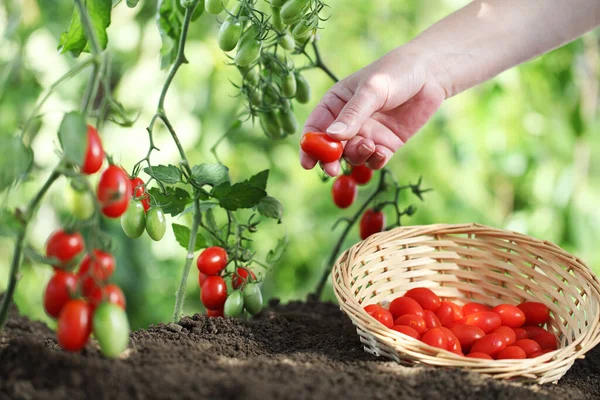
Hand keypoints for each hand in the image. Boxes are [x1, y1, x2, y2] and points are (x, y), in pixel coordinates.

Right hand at [300, 47, 445, 175]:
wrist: (431, 74)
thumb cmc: (396, 72)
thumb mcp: (372, 89)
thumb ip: (353, 114)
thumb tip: (332, 137)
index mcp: (335, 103)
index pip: (315, 128)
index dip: (309, 146)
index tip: (307, 163)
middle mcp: (348, 122)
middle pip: (331, 148)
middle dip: (330, 160)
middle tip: (332, 170)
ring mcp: (367, 134)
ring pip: (352, 156)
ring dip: (356, 156)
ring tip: (369, 146)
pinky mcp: (386, 144)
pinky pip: (375, 160)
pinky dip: (376, 160)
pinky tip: (383, 151)